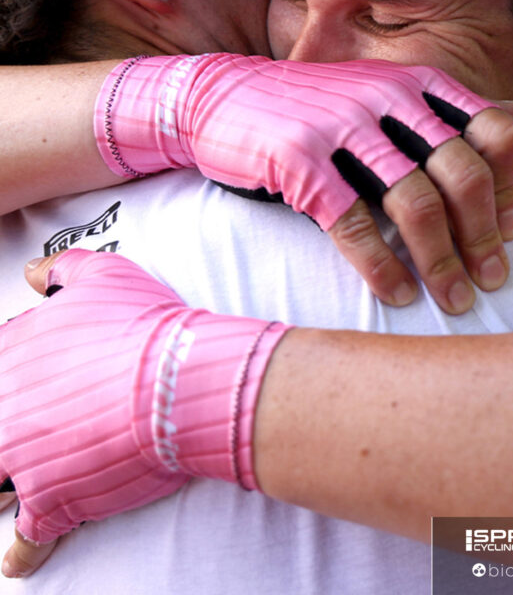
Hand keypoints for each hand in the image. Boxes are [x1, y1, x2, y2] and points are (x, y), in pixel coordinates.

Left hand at [0, 251, 290, 577]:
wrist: (183, 378)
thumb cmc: (146, 324)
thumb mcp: (102, 273)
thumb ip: (59, 269)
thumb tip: (33, 274)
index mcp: (11, 354)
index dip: (11, 379)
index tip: (22, 388)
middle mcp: (5, 408)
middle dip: (7, 430)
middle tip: (25, 434)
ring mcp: (22, 458)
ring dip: (2, 487)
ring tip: (13, 488)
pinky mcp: (52, 502)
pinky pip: (25, 539)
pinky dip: (23, 552)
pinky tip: (19, 555)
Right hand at [97, 55, 512, 312]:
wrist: (221, 96)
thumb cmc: (310, 106)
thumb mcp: (383, 90)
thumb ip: (447, 107)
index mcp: (415, 83)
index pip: (492, 133)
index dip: (510, 188)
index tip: (509, 234)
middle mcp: (386, 98)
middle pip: (461, 172)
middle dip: (483, 235)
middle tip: (490, 280)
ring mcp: (341, 127)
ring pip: (414, 201)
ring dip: (441, 260)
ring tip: (452, 298)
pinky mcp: (301, 161)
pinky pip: (354, 223)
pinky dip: (381, 266)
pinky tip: (396, 291)